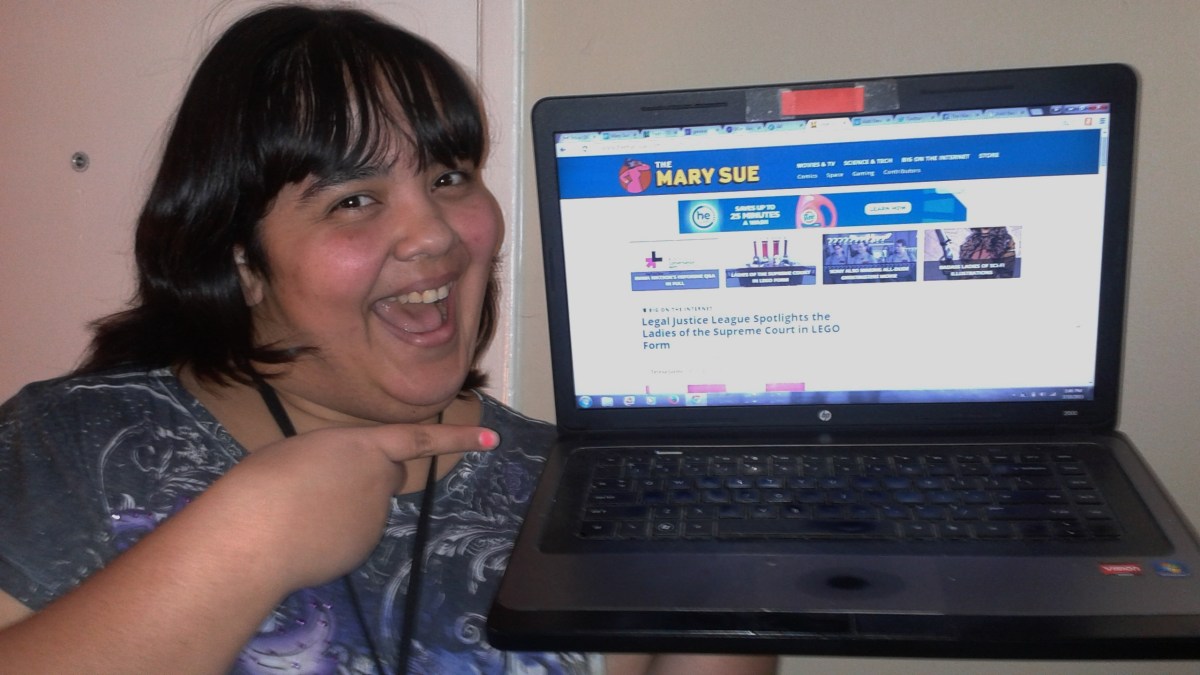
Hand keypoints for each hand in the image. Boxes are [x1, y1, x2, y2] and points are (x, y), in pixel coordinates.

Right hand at [201, 421, 498, 592]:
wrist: (255, 537)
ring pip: (366, 508)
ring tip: (300, 513)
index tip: (492, 440)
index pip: (421, 438)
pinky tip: (305, 537)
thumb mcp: (301, 451)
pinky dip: (334, 535)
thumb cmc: (265, 482)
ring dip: (345, 508)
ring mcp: (375, 518)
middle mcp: (381, 480)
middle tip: (321, 485)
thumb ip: (335, 459)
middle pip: (388, 476)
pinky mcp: (363, 548)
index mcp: (365, 445)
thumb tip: (337, 481)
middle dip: (370, 478)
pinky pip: (352, 536)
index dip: (457, 438)